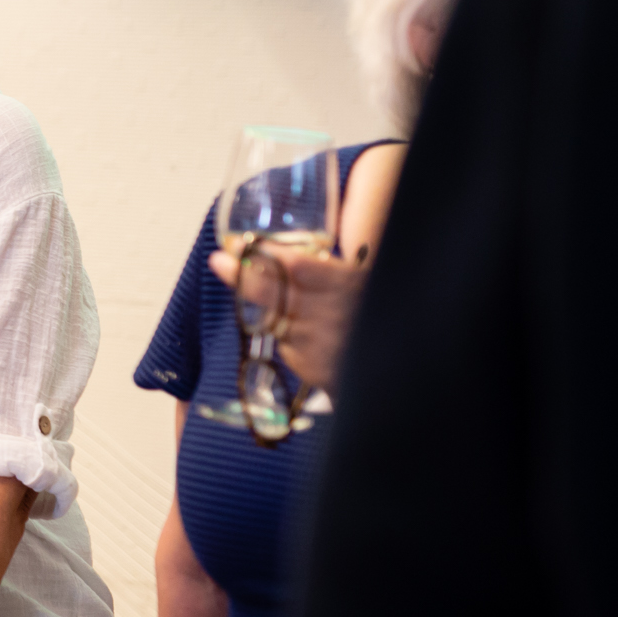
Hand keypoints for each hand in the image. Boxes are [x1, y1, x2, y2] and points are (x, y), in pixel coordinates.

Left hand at [208, 243, 367, 391]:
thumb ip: (327, 271)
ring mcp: (319, 345)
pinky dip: (288, 338)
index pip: (294, 266)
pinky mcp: (313, 370)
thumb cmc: (375, 315)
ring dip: (267, 309)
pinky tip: (308, 338)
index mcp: (349, 285)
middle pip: (272, 292)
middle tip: (219, 261)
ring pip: (273, 319)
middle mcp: (332, 314)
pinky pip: (286, 347)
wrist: (397, 373)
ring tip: (281, 304)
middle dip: (241, 276)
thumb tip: (279, 252)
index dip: (262, 254)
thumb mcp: (362, 284)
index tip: (236, 244)